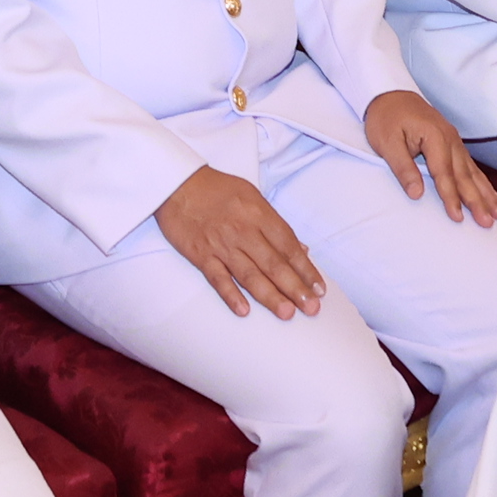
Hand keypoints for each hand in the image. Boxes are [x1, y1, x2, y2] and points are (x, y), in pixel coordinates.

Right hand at [155, 166, 325, 318]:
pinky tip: (244, 310)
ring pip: (250, 274)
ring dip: (269, 295)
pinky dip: (231, 294)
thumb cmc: (218, 189)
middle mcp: (243, 230)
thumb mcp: (253, 197)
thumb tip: (302, 250)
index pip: (288, 246)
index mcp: (259, 214)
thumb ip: (276, 225)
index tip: (318, 289)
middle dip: (295, 288)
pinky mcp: (201, 254)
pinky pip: (218, 278)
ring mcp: (221, 244)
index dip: (306, 269)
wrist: (177, 183)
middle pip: (273, 263)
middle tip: (311, 309)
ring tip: (287, 313)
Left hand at [365, 89, 496, 224]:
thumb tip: (417, 194)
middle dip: (477, 201)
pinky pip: (471, 165)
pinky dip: (482, 182)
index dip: (451, 197)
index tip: (458, 218)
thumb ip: (403, 168)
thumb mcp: (386, 143)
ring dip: (486, 194)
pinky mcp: (453, 142)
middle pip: (464, 175)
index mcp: (434, 137)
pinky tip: (492, 195)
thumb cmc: (385, 118)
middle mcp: (449, 138)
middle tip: (488, 223)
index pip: (444, 173)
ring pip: (472, 171)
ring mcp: (454, 139)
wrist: (388, 93)